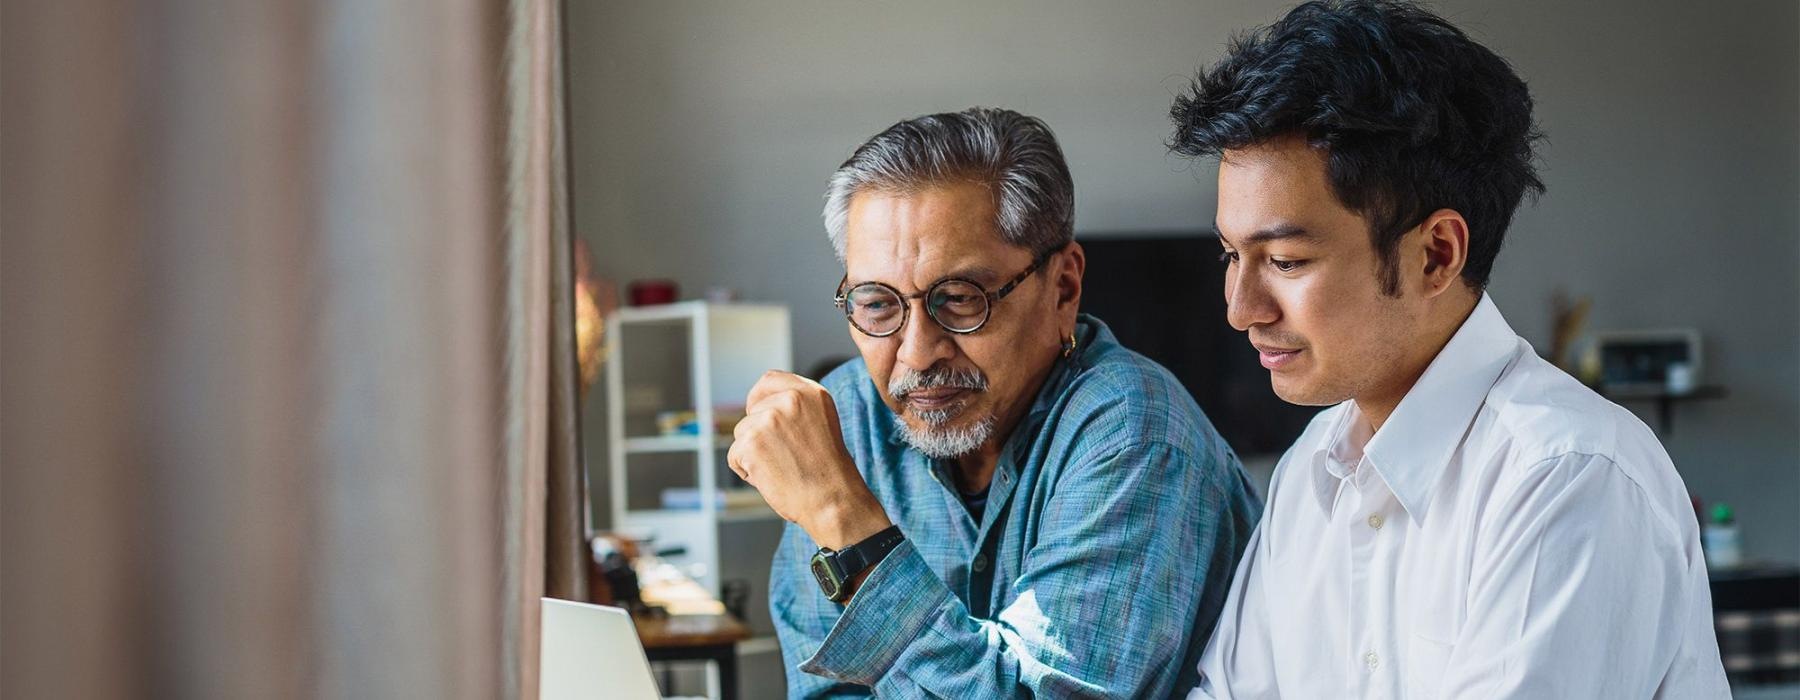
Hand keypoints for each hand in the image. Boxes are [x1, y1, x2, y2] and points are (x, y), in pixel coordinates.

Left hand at [727, 371, 890, 549]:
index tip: (758, 412)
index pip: (769, 380)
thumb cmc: (828, 472)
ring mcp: (769, 419)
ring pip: (741, 435)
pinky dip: (747, 472)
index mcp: (811, 392)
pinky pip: (735, 456)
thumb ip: (795, 409)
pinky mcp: (751, 442)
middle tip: (785, 456)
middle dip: (758, 435)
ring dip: (753, 454)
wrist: (833, 501)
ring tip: (782, 468)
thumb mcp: (820, 424)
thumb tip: (761, 407)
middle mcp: (790, 399)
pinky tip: (772, 478)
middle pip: (751, 412)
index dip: (759, 398)